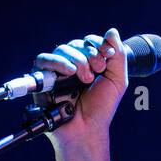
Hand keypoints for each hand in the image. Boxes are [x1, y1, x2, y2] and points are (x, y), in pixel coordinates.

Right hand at [35, 27, 128, 160]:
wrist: (87, 130)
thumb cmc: (101, 109)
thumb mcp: (117, 81)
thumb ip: (118, 56)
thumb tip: (112, 31)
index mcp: (88, 64)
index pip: (89, 42)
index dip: (98, 43)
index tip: (109, 55)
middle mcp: (71, 66)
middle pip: (76, 44)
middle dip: (90, 53)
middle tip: (99, 70)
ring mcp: (56, 72)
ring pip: (61, 49)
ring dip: (77, 59)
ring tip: (86, 77)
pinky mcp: (42, 80)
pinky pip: (43, 60)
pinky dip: (57, 62)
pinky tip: (70, 71)